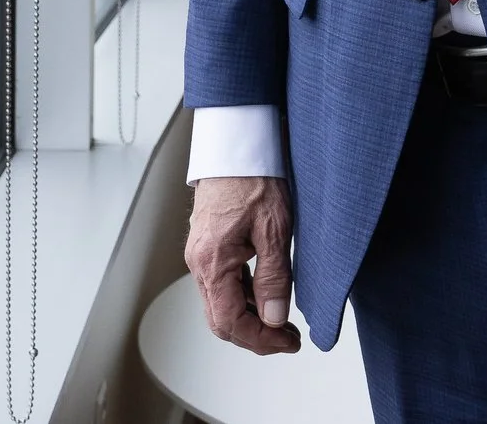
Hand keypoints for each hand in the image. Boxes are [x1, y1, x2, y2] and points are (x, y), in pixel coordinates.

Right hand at [184, 176, 301, 354]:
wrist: (236, 145)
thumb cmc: (253, 177)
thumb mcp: (274, 229)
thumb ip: (274, 278)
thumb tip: (275, 319)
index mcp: (212, 261)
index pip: (230, 321)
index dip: (261, 339)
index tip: (287, 342)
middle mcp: (199, 262)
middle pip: (221, 319)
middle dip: (255, 335)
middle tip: (288, 338)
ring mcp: (200, 255)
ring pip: (220, 304)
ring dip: (250, 318)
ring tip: (282, 320)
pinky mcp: (207, 247)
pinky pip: (221, 285)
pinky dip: (242, 299)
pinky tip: (265, 296)